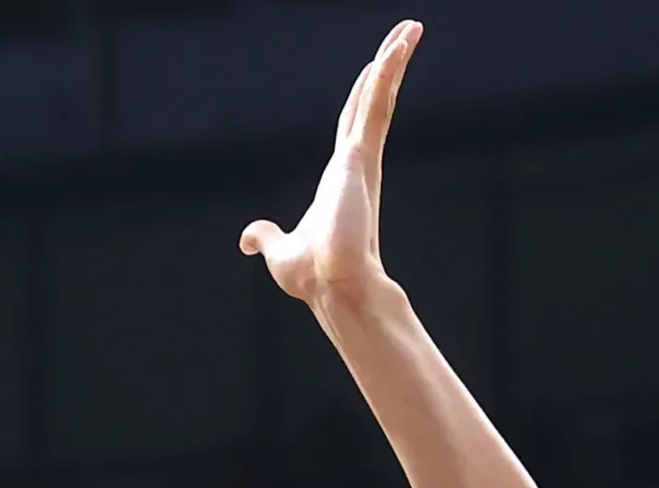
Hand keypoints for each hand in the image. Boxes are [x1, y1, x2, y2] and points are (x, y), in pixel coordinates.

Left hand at [239, 20, 421, 307]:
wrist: (334, 289)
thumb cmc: (314, 277)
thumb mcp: (279, 251)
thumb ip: (266, 237)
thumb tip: (248, 239)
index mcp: (340, 180)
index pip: (351, 126)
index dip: (361, 96)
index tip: (372, 68)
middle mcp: (356, 165)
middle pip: (370, 102)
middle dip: (386, 66)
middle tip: (405, 35)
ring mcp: (362, 159)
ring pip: (379, 98)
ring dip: (393, 60)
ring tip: (411, 28)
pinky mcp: (362, 157)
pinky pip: (376, 106)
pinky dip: (387, 76)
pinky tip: (397, 49)